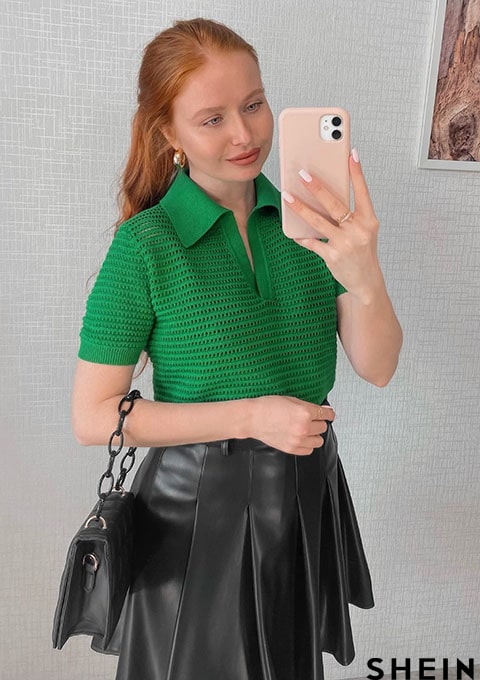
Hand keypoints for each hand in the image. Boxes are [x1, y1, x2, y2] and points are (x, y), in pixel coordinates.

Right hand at [251, 395, 334, 454]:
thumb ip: (309, 406)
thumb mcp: (291, 399)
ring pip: (319, 441)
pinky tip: (302, 438)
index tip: (329, 414)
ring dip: (315, 435)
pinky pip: (309, 450)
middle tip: (312, 419)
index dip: (329, 413)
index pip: (325, 415)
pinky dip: (308, 444)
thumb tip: (324, 410)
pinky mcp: (291, 449)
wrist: (252, 418)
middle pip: (323, 427)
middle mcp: (303, 428)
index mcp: (304, 413)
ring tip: (307, 430)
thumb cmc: (267, 407)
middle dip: (318, 422)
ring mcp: (298, 440)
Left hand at [282, 150, 382, 302]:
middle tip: (303, 174)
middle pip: (334, 205)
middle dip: (317, 188)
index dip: (357, 173)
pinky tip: (293, 231)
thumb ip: (350, 215)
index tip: (351, 154)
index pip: (363, 192)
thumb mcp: (364, 231)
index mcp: (369, 221)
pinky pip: (312, 243)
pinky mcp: (332, 257)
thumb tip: (326, 195)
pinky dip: (302, 237)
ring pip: (318, 222)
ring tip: (287, 196)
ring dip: (300, 208)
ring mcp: (345, 244)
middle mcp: (358, 231)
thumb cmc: (363, 252)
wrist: (366, 282)